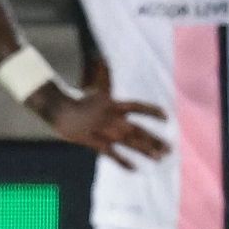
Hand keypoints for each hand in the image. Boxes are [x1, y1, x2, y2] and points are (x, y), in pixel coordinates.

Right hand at [37, 87, 168, 169]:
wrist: (59, 110)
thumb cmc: (78, 101)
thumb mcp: (97, 91)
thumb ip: (106, 81)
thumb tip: (105, 60)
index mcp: (114, 104)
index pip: (139, 107)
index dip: (153, 112)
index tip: (166, 118)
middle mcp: (113, 117)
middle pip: (138, 129)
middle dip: (155, 139)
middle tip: (169, 149)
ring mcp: (104, 130)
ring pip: (129, 142)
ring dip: (145, 150)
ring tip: (159, 158)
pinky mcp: (94, 142)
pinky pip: (111, 153)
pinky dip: (123, 161)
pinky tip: (134, 169)